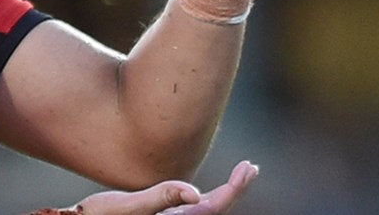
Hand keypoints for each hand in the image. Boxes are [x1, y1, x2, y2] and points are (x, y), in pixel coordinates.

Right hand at [61, 161, 259, 214]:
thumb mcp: (126, 208)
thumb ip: (160, 199)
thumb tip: (195, 192)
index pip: (213, 207)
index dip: (234, 189)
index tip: (248, 169)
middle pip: (214, 209)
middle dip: (235, 188)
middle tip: (251, 168)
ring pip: (205, 210)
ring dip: (225, 193)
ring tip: (242, 174)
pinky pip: (191, 210)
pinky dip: (206, 198)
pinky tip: (207, 191)